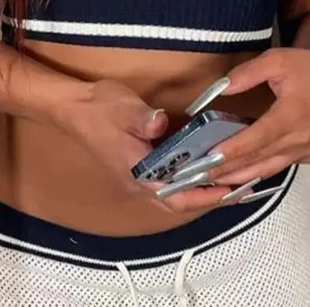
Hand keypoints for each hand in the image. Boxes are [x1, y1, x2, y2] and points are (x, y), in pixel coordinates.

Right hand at [48, 78, 227, 214]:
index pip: (176, 196)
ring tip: (225, 181)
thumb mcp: (123, 109)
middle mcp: (139, 182)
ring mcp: (136, 175)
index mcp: (138, 173)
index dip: (205, 196)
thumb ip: (144, 119)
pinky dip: (185, 179)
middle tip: (237, 187)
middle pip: (178, 201)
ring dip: (198, 191)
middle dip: (208, 197)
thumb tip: (162, 122)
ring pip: (173, 193)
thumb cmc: (98, 109)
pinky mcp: (136, 165)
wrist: (71, 106)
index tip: (231, 190)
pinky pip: (166, 181)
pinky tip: (199, 166)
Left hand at [202, 45, 309, 187]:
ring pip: (269, 168)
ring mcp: (307, 150)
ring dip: (241, 176)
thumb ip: (246, 74)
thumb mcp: (276, 60)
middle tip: (201, 174)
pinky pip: (280, 166)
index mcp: (293, 116)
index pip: (257, 138)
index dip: (233, 149)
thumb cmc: (308, 67)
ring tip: (214, 180)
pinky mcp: (309, 154)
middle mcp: (301, 139)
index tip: (209, 157)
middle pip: (260, 159)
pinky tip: (240, 173)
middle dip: (229, 169)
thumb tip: (221, 88)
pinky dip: (259, 172)